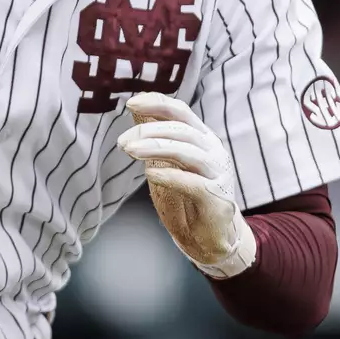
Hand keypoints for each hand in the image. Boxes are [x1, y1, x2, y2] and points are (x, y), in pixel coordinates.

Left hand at [118, 92, 256, 277]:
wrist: (211, 235)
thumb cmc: (187, 195)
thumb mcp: (168, 161)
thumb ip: (157, 136)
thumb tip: (136, 108)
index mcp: (202, 138)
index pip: (181, 111)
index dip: (157, 103)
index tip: (130, 103)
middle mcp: (213, 150)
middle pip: (182, 130)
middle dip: (149, 131)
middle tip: (122, 141)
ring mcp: (217, 174)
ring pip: (188, 152)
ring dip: (157, 148)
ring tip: (130, 151)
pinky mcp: (216, 198)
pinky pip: (194, 183)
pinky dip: (172, 176)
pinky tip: (151, 174)